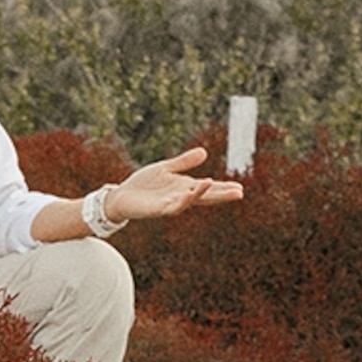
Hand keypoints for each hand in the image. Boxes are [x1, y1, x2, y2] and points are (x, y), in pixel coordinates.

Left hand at [108, 148, 243, 224]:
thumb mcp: (166, 168)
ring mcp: (169, 204)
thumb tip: (205, 152)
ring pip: (189, 200)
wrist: (121, 197)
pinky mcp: (157, 209)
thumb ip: (184, 162)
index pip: (208, 189)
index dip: (223, 188)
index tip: (240, 188)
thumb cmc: (143, 185)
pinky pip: (172, 206)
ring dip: (201, 193)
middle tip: (239, 193)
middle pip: (204, 196)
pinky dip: (182, 200)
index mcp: (184, 188)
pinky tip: (189, 192)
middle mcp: (180, 197)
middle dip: (220, 195)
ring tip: (213, 183)